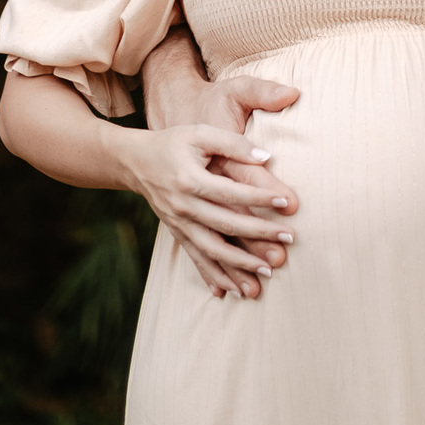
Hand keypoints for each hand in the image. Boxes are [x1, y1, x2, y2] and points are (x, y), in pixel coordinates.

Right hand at [119, 101, 298, 300]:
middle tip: (288, 239)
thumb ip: (233, 143)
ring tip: (266, 273)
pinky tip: (231, 291)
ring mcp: (179, 224)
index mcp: (190, 179)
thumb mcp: (200, 134)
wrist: (136, 162)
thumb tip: (266, 157)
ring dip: (239, 265)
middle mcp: (184, 206)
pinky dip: (213, 276)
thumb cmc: (173, 143)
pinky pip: (196, 259)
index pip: (231, 193)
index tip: (286, 202)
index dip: (260, 197)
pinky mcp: (177, 235)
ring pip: (211, 250)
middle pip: (225, 225)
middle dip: (259, 235)